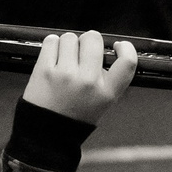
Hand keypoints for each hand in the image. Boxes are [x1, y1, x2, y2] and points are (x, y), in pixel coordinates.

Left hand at [22, 30, 138, 125]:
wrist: (46, 133)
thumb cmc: (73, 116)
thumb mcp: (102, 103)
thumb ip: (108, 79)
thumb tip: (107, 50)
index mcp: (106, 92)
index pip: (127, 62)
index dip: (126, 48)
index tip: (118, 46)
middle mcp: (88, 82)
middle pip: (93, 39)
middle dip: (88, 41)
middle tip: (83, 51)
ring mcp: (65, 75)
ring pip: (70, 38)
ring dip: (68, 44)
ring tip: (65, 59)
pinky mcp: (44, 70)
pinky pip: (51, 41)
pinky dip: (52, 44)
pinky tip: (53, 56)